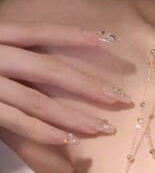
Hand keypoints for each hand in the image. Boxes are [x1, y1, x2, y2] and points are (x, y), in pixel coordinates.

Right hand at [0, 22, 132, 144]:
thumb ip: (13, 51)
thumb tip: (47, 61)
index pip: (39, 32)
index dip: (73, 34)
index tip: (109, 39)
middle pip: (50, 70)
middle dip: (89, 85)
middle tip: (122, 98)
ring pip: (39, 102)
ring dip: (75, 117)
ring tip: (103, 128)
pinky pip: (18, 123)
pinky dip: (44, 132)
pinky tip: (69, 139)